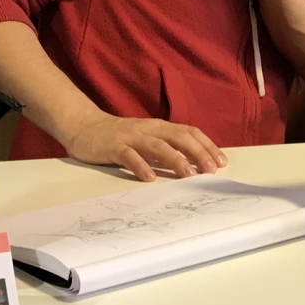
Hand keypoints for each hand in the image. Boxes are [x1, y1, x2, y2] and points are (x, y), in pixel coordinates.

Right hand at [65, 112, 227, 180]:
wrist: (83, 126)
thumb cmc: (119, 137)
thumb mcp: (146, 138)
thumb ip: (165, 148)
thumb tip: (192, 163)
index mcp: (160, 127)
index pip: (189, 133)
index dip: (207, 145)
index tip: (222, 161)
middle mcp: (149, 129)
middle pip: (179, 138)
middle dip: (198, 153)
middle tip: (212, 170)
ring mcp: (131, 137)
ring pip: (158, 146)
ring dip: (176, 160)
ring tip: (189, 175)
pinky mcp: (113, 146)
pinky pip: (129, 156)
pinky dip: (140, 166)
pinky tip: (149, 178)